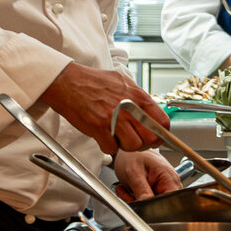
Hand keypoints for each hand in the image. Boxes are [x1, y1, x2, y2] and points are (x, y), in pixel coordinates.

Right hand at [39, 63, 167, 152]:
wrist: (68, 81)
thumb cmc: (93, 82)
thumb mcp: (124, 83)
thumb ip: (138, 99)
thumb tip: (150, 113)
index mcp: (138, 97)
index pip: (163, 122)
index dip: (161, 134)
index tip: (155, 137)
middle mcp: (129, 108)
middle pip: (151, 138)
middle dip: (144, 143)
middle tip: (135, 140)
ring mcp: (114, 119)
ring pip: (133, 146)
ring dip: (125, 146)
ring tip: (117, 137)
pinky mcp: (98, 128)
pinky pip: (111, 148)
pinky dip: (108, 146)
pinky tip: (103, 136)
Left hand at [110, 149, 182, 202]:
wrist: (130, 151)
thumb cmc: (133, 155)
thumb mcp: (134, 173)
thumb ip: (142, 190)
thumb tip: (146, 207)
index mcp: (169, 178)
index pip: (169, 202)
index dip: (153, 207)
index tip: (139, 201)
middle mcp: (171, 183)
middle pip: (160, 205)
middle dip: (142, 203)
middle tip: (129, 193)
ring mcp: (166, 187)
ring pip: (152, 205)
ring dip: (137, 201)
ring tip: (129, 188)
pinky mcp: (159, 190)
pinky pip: (149, 201)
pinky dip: (137, 198)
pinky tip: (131, 189)